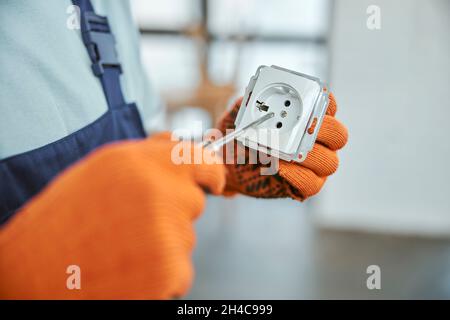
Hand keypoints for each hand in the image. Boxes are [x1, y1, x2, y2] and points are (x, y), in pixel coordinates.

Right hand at [0, 133, 224, 298]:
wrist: (34, 269)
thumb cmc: (67, 216)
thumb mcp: (104, 168)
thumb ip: (151, 154)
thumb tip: (187, 145)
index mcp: (142, 163)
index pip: (203, 161)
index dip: (211, 173)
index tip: (212, 182)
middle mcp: (160, 193)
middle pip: (194, 203)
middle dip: (175, 211)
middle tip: (137, 222)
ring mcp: (168, 234)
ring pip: (186, 238)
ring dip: (164, 243)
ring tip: (123, 246)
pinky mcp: (170, 272)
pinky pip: (181, 269)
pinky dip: (162, 272)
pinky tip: (129, 269)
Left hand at [217, 92, 347, 199]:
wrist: (230, 165)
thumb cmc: (241, 136)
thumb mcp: (241, 115)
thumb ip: (248, 103)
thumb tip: (252, 95)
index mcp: (308, 118)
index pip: (328, 107)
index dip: (325, 103)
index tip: (312, 101)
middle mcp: (317, 140)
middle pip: (338, 135)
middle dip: (325, 130)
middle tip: (305, 128)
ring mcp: (313, 164)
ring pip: (329, 161)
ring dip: (311, 155)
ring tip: (290, 153)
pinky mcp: (304, 184)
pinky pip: (312, 184)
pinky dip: (299, 176)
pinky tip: (282, 168)